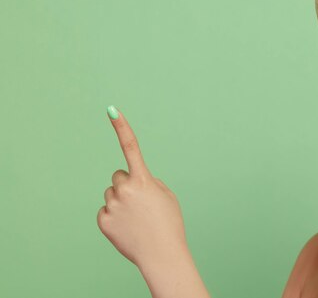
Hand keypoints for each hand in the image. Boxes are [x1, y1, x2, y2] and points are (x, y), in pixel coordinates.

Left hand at [97, 106, 187, 268]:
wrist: (162, 254)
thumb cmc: (168, 223)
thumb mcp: (166, 195)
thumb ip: (147, 181)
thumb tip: (130, 180)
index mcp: (143, 180)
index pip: (130, 147)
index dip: (122, 127)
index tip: (112, 109)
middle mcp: (124, 189)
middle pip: (118, 175)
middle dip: (127, 184)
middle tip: (141, 203)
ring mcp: (112, 205)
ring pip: (111, 193)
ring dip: (121, 201)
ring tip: (136, 218)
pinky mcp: (103, 220)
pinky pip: (106, 210)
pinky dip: (114, 217)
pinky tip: (127, 227)